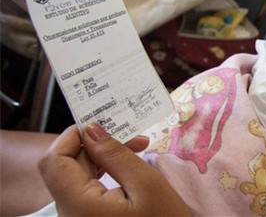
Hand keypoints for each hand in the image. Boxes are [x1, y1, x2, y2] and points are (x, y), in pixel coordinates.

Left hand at [38, 124, 191, 216]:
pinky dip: (106, 172)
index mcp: (79, 205)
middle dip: (96, 143)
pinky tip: (129, 165)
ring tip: (138, 147)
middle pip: (66, 166)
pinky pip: (88, 189)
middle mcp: (70, 213)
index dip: (72, 136)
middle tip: (133, 134)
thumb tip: (92, 129)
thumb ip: (117, 155)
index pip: (54, 160)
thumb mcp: (147, 185)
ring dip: (103, 156)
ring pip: (78, 175)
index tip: (102, 122)